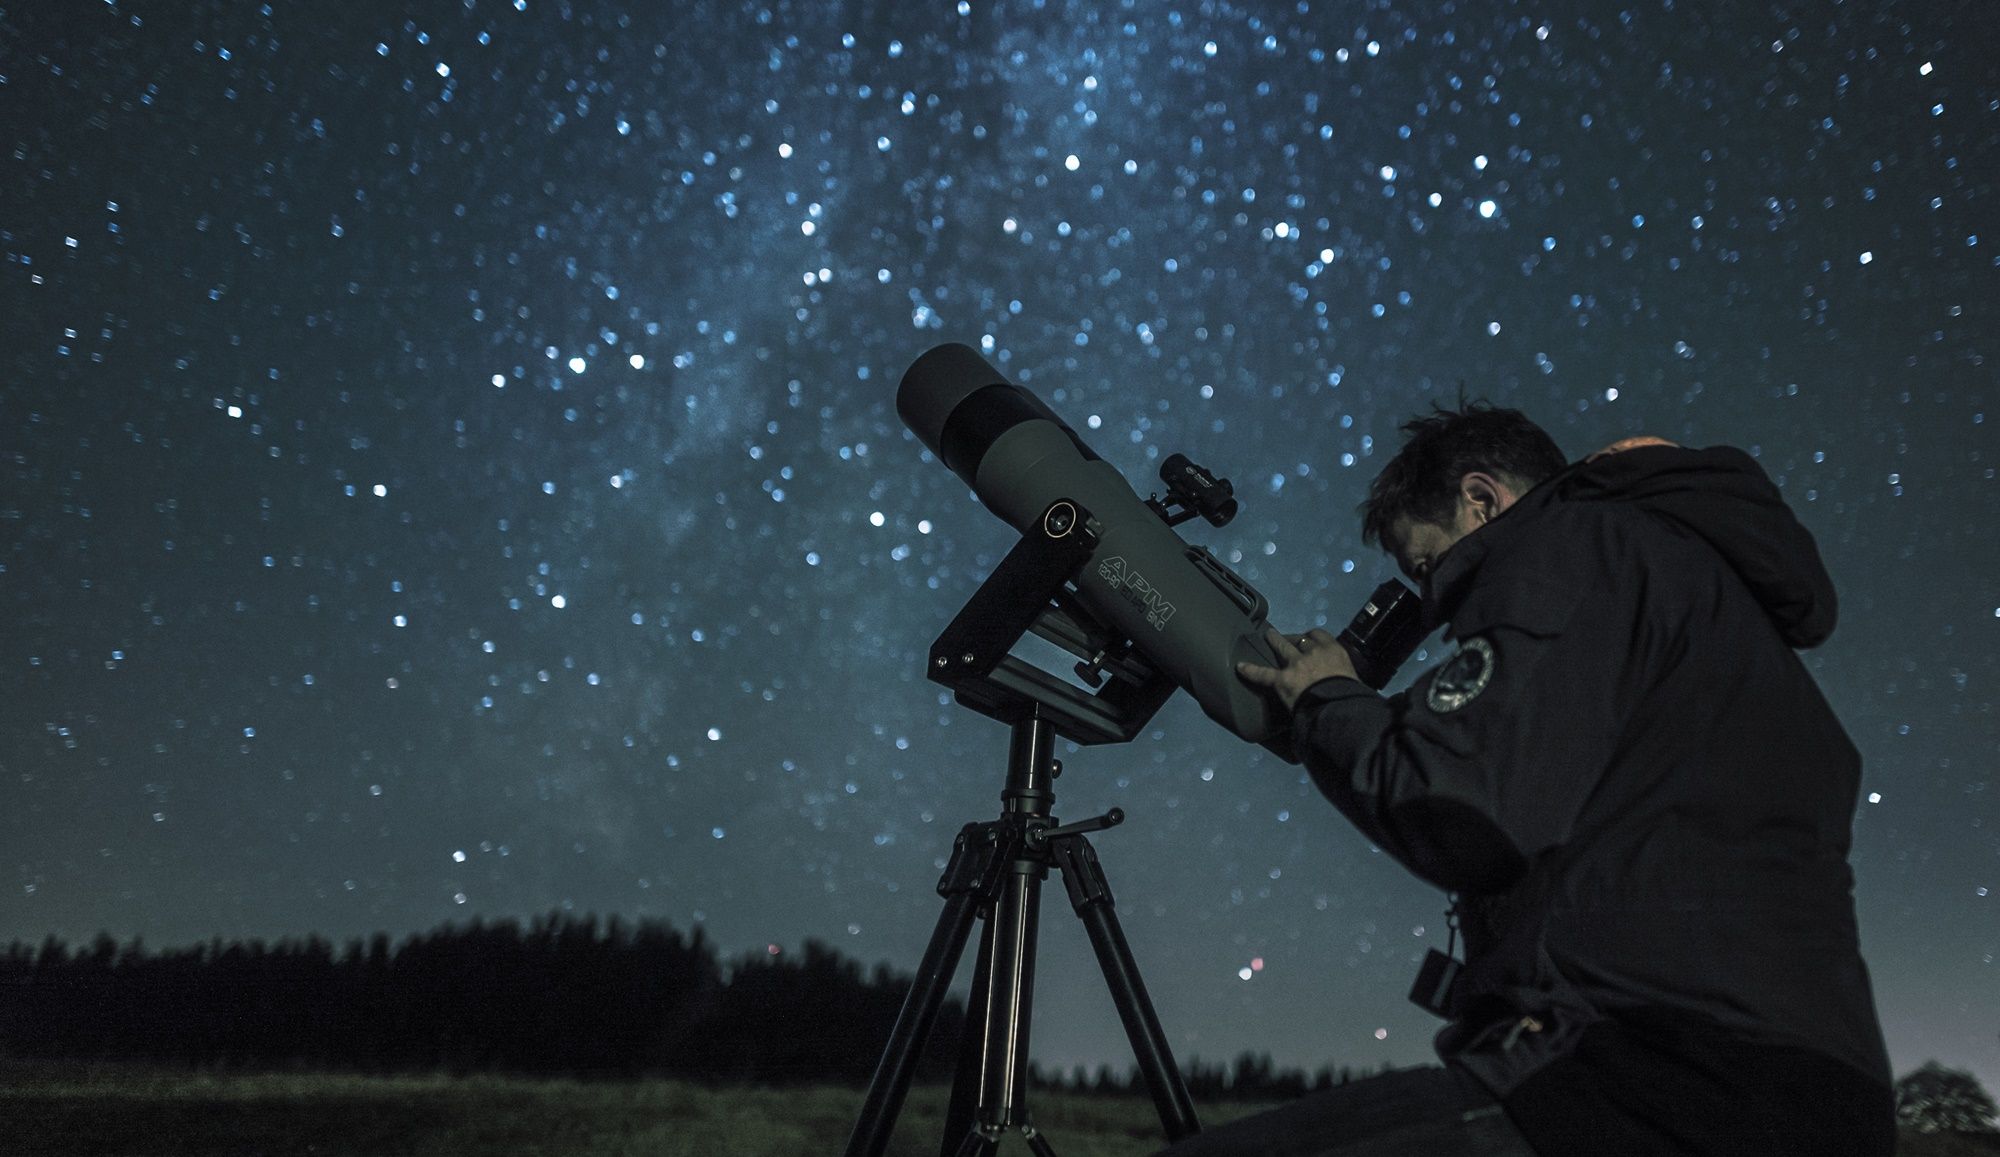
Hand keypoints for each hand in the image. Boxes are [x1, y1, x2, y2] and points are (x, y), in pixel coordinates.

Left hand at [1237, 626, 1360, 712]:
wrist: (1339, 704)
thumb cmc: (1352, 696)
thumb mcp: (1353, 680)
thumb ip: (1344, 677)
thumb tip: (1347, 687)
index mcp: (1334, 651)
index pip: (1320, 636)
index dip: (1311, 637)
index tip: (1309, 639)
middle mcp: (1313, 652)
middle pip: (1300, 640)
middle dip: (1292, 638)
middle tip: (1285, 638)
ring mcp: (1296, 664)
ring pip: (1282, 647)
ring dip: (1274, 641)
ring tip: (1268, 636)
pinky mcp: (1282, 679)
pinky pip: (1263, 674)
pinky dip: (1251, 670)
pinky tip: (1240, 667)